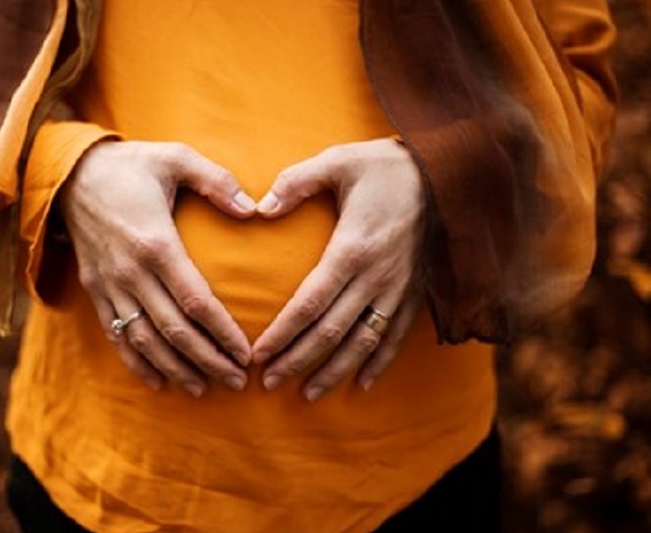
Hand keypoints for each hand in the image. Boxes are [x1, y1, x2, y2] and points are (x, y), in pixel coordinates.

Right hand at [60, 141, 255, 396]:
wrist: (70, 174)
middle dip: (208, 361)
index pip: (195, 301)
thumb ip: (216, 180)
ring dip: (176, 369)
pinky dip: (137, 363)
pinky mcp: (95, 291)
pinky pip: (115, 336)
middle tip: (237, 382)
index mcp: (156, 243)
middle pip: (174, 331)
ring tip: (204, 389)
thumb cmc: (131, 166)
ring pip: (145, 341)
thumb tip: (254, 210)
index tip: (247, 353)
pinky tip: (158, 383)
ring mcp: (110, 286)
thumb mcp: (175, 157)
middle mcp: (131, 272)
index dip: (223, 332)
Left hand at [252, 138, 424, 400]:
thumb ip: (295, 183)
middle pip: (332, 331)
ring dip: (335, 371)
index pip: (310, 304)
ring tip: (308, 394)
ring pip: (364, 342)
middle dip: (298, 360)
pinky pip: (397, 335)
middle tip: (268, 383)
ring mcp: (399, 288)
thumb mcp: (337, 161)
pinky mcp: (416, 292)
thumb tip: (258, 207)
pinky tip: (362, 384)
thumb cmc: (385, 166)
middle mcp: (377, 277)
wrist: (448, 172)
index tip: (258, 355)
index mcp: (352, 248)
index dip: (282, 333)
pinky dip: (379, 362)